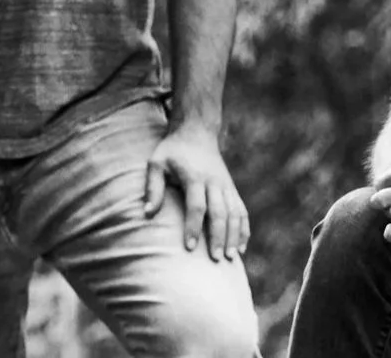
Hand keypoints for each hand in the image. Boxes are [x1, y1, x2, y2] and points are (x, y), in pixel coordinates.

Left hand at [145, 123, 250, 261]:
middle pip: (220, 213)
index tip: (189, 247)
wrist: (197, 131)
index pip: (196, 205)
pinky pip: (241, 211)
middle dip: (218, 237)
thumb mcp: (156, 163)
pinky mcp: (231, 189)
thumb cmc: (172, 151)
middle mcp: (214, 182)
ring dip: (234, 236)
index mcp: (194, 176)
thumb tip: (146, 214)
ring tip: (231, 258)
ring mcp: (226, 186)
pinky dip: (243, 229)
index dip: (193, 227)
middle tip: (215, 260)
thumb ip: (153, 187)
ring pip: (235, 213)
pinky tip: (242, 248)